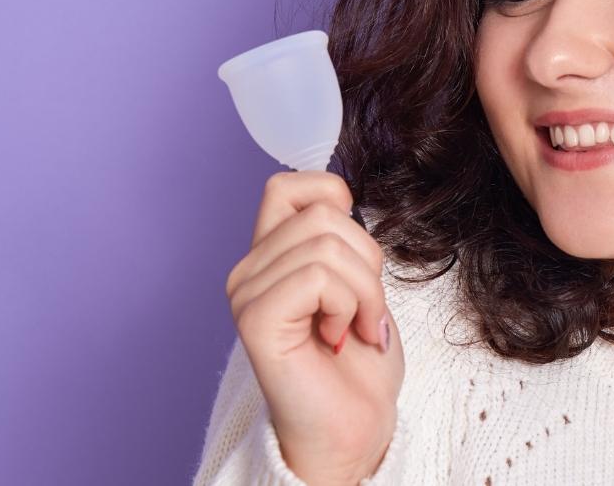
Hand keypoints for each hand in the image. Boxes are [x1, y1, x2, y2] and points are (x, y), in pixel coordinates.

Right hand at [225, 171, 404, 483]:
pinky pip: (317, 277)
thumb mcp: (360, 284)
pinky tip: (340, 338)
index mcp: (272, 256)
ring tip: (356, 328)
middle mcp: (249, 270)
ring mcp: (246, 293)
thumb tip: (342, 198)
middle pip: (322, 213)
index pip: (291, 185)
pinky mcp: (254, 319)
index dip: (336, 203)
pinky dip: (348, 306)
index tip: (357, 260)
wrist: (354, 428)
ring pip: (326, 244)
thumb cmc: (359, 364)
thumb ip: (341, 240)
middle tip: (365, 311)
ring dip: (365, 291)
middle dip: (367, 261)